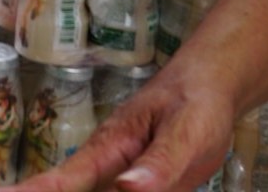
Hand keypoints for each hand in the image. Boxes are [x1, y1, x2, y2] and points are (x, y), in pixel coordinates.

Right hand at [10, 69, 236, 191]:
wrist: (211, 86)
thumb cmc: (196, 102)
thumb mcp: (187, 132)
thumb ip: (159, 163)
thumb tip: (127, 189)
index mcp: (109, 150)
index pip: (62, 181)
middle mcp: (104, 167)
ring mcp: (115, 179)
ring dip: (55, 190)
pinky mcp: (132, 187)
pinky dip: (93, 191)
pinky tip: (97, 187)